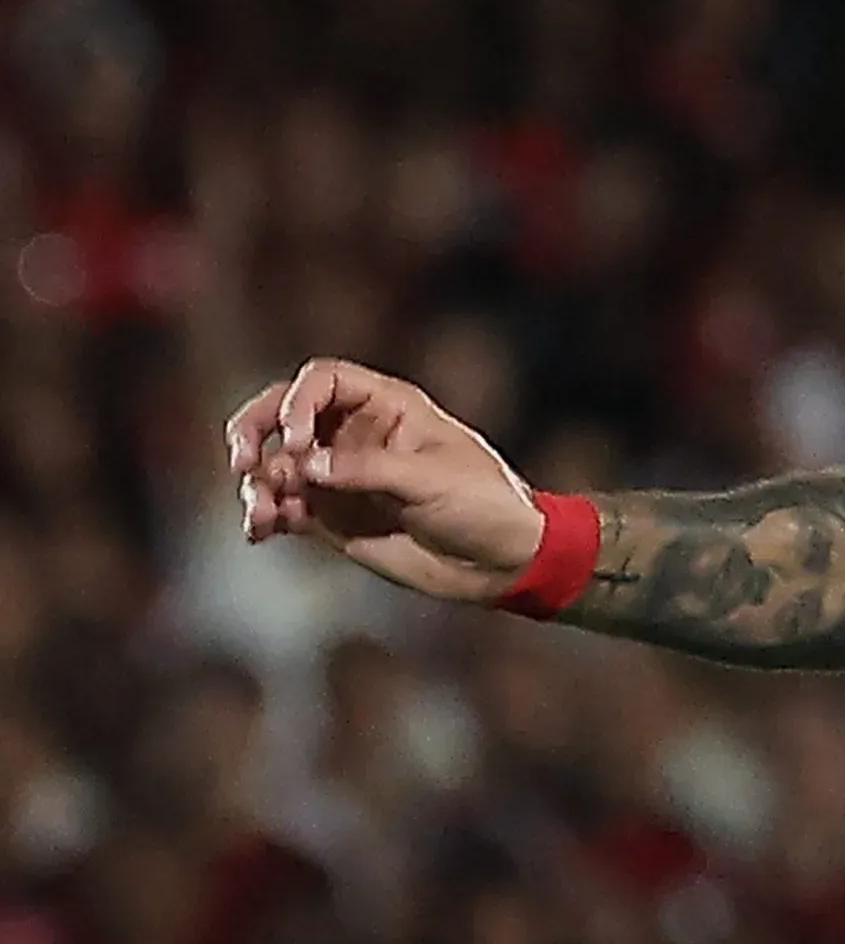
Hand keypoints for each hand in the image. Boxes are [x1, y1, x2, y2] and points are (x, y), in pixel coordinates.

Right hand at [223, 357, 547, 604]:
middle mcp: (354, 434)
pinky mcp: (332, 516)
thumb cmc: (485, 505)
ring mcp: (339, 475)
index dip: (298, 402)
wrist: (504, 563)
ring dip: (256, 483)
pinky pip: (283, 508)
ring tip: (262, 513)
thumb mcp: (432, 481)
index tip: (297, 441)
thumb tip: (303, 466)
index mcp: (387, 407)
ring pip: (275, 464)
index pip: (323, 380)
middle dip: (253, 431)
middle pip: (282, 414)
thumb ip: (366, 469)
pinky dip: (264, 516)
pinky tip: (259, 532)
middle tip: (242, 462)